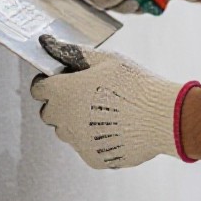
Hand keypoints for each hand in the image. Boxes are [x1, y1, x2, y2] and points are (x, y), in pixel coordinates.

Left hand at [30, 34, 199, 168]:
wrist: (161, 117)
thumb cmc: (135, 84)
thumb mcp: (106, 59)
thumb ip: (73, 52)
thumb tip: (48, 43)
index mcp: (64, 92)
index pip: (38, 89)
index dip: (49, 82)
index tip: (62, 79)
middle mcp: (65, 119)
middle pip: (49, 112)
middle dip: (61, 104)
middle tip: (86, 94)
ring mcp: (78, 142)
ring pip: (67, 131)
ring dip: (77, 122)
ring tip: (106, 111)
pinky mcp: (92, 158)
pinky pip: (85, 146)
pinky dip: (95, 138)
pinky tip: (115, 126)